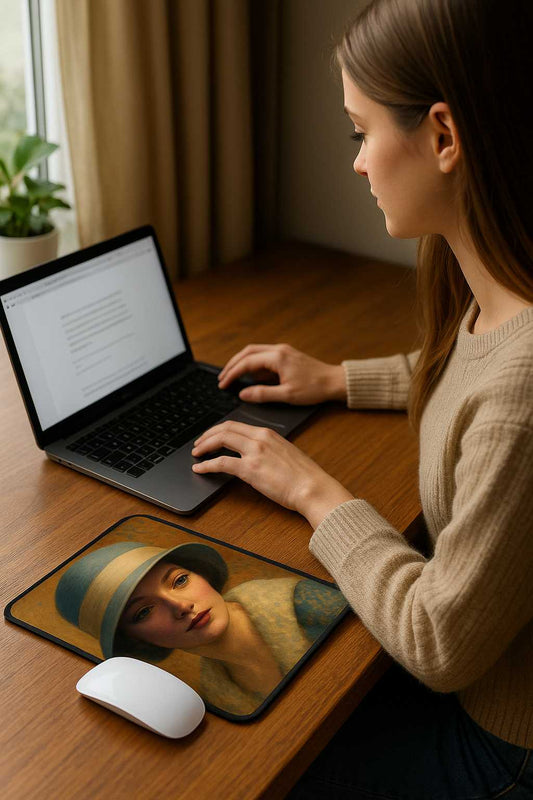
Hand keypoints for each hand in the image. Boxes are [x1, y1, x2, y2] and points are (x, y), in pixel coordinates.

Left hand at [191, 421, 352, 527]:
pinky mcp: (250, 469)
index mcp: (268, 433)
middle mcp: (260, 438)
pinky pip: (221, 463)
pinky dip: (206, 465)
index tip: (211, 436)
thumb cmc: (305, 476)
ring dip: (204, 446)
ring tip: (196, 454)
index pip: (236, 425)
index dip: (219, 430)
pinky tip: (200, 469)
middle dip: (207, 435)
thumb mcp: (286, 454)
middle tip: (198, 444)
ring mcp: (254, 452)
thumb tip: (256, 456)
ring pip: (220, 440)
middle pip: (225, 428)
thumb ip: (269, 450)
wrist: (313, 488)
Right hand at [218, 343, 345, 404]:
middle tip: (222, 378)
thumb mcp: (287, 395)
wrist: (334, 382)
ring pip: (255, 352)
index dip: (232, 373)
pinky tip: (251, 377)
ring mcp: (283, 351)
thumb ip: (263, 394)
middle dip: (232, 364)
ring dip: (242, 363)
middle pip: (247, 352)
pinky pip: (265, 356)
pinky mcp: (287, 355)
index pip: (247, 363)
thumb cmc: (314, 388)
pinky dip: (254, 364)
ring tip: (232, 376)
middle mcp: (279, 350)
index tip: (223, 384)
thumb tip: (243, 393)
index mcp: (277, 358)